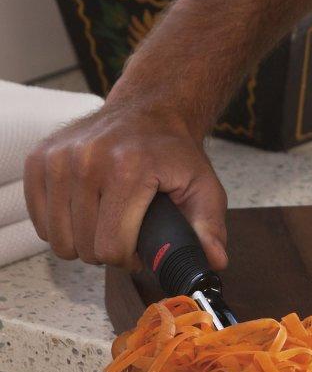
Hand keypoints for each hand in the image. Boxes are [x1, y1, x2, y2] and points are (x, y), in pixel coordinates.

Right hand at [24, 103, 226, 270]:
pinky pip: (39, 219)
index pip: (111, 247)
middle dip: (107, 251)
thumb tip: (213, 261)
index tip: (140, 248)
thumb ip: (210, 228)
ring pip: (58, 238)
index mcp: (129, 170)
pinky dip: (61, 225)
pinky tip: (85, 213)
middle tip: (124, 234)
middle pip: (84, 247)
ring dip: (82, 241)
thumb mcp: (204, 188)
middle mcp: (88, 161)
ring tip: (106, 224)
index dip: (129, 259)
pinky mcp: (39, 159)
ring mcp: (59, 158)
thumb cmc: (175, 153)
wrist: (150, 110)